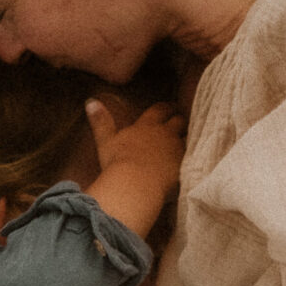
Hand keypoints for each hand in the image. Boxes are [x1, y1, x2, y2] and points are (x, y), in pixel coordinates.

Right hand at [85, 100, 185, 235]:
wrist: (135, 183)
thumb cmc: (117, 163)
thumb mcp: (105, 142)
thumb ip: (100, 122)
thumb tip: (90, 101)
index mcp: (146, 126)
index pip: (159, 110)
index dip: (164, 109)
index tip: (167, 109)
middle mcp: (165, 134)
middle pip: (178, 121)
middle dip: (180, 121)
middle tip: (181, 123)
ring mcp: (177, 150)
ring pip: (189, 139)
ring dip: (189, 140)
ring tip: (190, 142)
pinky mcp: (185, 167)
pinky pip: (194, 160)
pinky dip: (194, 160)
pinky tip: (195, 163)